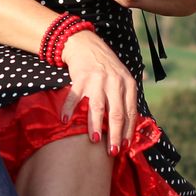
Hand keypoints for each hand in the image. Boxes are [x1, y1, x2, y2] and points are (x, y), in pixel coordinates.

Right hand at [59, 30, 136, 149]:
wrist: (86, 45)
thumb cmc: (106, 67)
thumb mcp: (122, 78)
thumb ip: (126, 98)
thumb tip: (129, 128)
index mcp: (128, 83)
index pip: (130, 112)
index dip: (127, 131)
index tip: (124, 147)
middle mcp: (114, 82)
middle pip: (116, 113)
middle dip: (114, 134)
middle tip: (112, 151)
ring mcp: (97, 80)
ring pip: (97, 107)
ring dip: (95, 125)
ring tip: (94, 140)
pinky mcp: (80, 78)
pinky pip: (74, 97)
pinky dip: (68, 109)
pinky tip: (65, 121)